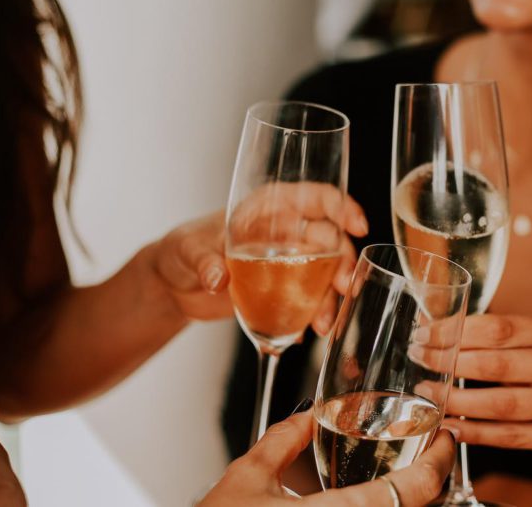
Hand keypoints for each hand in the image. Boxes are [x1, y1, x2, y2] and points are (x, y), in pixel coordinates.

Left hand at [150, 191, 367, 333]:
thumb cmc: (182, 249)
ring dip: (330, 297)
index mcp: (269, 208)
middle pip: (330, 240)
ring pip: (325, 274)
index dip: (342, 208)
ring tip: (322, 323)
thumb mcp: (188, 250)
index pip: (316, 198)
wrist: (175, 286)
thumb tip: (216, 277)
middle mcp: (286, 231)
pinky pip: (309, 300)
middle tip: (342, 286)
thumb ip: (204, 262)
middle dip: (342, 263)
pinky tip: (302, 332)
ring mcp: (289, 262)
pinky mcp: (284, 290)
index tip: (357, 225)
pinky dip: (310, 316)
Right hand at [198, 409, 455, 506]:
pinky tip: (378, 498)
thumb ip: (281, 441)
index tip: (446, 439)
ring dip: (410, 500)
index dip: (440, 461)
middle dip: (431, 481)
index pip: (413, 490)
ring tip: (410, 475)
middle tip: (432, 452)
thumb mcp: (247, 478)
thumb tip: (305, 415)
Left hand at [440, 313, 531, 460]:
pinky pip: (512, 436)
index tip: (427, 333)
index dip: (458, 331)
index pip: (501, 328)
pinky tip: (452, 424)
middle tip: (422, 358)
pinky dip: (476, 432)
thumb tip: (439, 324)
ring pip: (503, 404)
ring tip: (430, 392)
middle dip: (451, 361)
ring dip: (457, 399)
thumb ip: (503, 332)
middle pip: (499, 365)